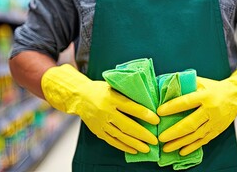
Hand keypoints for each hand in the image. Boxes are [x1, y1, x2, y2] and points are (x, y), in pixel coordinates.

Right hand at [41, 64, 159, 153]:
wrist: (79, 96)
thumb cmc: (100, 90)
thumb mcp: (113, 85)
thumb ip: (127, 93)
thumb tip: (148, 99)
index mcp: (112, 97)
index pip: (131, 107)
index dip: (145, 114)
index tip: (156, 120)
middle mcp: (106, 111)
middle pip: (127, 125)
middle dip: (142, 134)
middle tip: (154, 140)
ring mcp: (101, 122)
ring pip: (120, 136)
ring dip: (135, 143)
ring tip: (147, 148)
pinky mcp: (97, 130)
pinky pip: (112, 141)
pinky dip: (123, 146)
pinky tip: (133, 150)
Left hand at [157, 64, 236, 155]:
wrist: (236, 96)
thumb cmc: (214, 88)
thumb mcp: (200, 82)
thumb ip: (185, 84)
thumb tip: (165, 87)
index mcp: (206, 96)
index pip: (186, 102)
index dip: (172, 107)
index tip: (159, 112)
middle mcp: (211, 110)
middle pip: (191, 124)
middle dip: (174, 132)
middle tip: (161, 137)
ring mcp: (215, 122)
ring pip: (196, 135)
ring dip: (180, 143)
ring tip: (167, 147)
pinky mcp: (217, 130)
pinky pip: (203, 141)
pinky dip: (192, 147)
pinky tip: (181, 151)